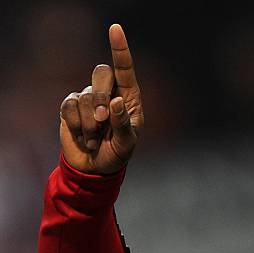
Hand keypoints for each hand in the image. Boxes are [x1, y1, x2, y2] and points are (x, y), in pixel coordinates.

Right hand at [59, 24, 143, 173]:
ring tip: (96, 139)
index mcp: (128, 97)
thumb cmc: (118, 153)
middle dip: (101, 98)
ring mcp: (88, 98)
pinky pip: (69, 106)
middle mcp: (109, 93)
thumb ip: (123, 123)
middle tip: (103, 121)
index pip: (125, 69)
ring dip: (90, 123)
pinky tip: (84, 138)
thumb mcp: (127, 143)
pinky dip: (77, 126)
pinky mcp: (70, 107)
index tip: (115, 28)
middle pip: (101, 74)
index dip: (120, 48)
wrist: (95, 168)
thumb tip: (115, 102)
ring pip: (85, 95)